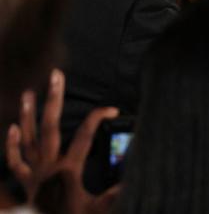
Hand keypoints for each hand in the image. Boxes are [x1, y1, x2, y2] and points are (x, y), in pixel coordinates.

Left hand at [5, 68, 119, 213]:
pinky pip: (15, 160)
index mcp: (68, 170)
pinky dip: (12, 144)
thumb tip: (130, 181)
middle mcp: (49, 165)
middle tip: (56, 76)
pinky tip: (11, 127)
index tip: (112, 109)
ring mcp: (34, 172)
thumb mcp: (95, 211)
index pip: (85, 136)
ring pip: (28, 138)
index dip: (99, 118)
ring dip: (27, 114)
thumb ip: (112, 196)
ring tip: (28, 93)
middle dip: (54, 99)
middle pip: (50, 127)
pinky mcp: (25, 181)